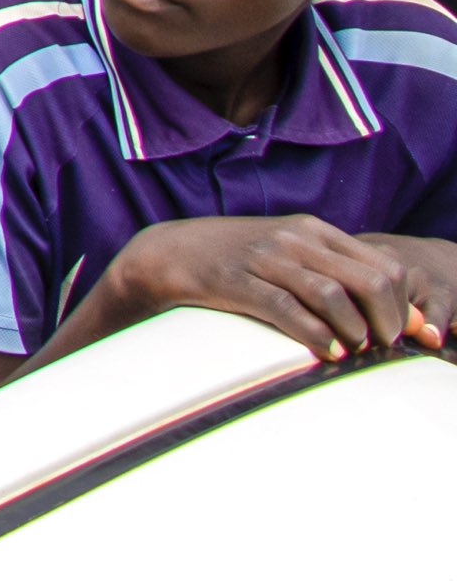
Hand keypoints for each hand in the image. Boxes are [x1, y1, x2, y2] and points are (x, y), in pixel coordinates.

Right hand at [102, 213, 444, 363]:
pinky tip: (325, 350)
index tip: (396, 332)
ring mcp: (266, 257)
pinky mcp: (238, 280)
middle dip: (385, 322)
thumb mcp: (294, 255)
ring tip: (350, 349)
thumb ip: (344, 277)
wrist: (172, 252)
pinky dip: (315, 335)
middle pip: (369, 282)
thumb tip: (407, 318)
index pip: (386, 267)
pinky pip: (288, 309)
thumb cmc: (242, 261)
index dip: (401, 306)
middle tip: (378, 345)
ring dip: (353, 332)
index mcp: (315, 229)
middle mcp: (295, 238)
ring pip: (333, 296)